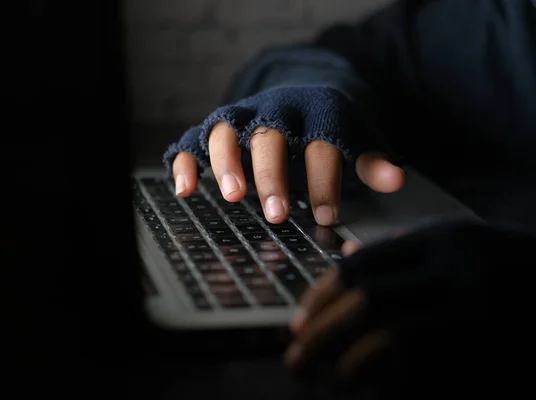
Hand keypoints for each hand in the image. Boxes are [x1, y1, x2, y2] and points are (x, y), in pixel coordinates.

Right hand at [165, 87, 405, 224]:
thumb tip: (396, 180)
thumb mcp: (357, 137)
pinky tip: (185, 189)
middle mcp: (276, 109)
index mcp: (317, 110)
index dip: (323, 179)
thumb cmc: (332, 123)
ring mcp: (243, 115)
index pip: (321, 142)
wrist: (303, 89)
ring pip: (226, 130)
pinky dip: (185, 160)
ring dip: (226, 162)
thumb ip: (371, 160)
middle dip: (271, 174)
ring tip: (232, 196)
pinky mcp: (218, 126)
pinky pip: (193, 138)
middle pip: (270, 135)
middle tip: (276, 213)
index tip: (325, 216)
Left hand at [282, 221, 525, 384]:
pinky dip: (390, 387)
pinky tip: (374, 389)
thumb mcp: (456, 247)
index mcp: (443, 242)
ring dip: (349, 365)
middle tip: (295, 359)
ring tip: (331, 378)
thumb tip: (345, 265)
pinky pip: (423, 376)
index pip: (361, 267)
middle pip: (367, 303)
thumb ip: (402, 254)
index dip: (319, 300)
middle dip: (321, 334)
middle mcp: (459, 274)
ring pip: (391, 342)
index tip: (297, 325)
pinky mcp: (490, 360)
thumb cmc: (503, 273)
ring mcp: (477, 317)